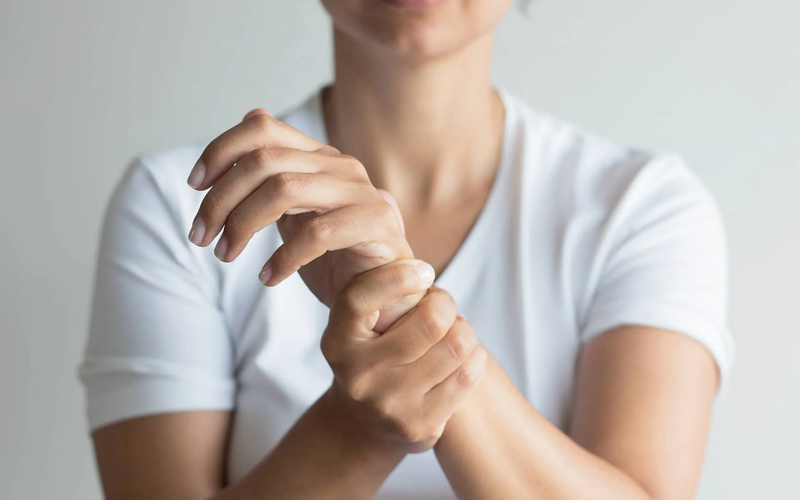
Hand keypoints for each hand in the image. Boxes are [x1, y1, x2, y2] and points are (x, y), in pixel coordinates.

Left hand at [187, 109, 414, 329]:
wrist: (386, 296)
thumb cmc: (338, 257)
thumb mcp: (297, 214)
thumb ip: (274, 177)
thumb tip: (245, 124)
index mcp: (319, 157)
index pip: (262, 128)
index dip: (221, 150)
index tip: (195, 184)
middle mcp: (340, 166)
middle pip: (264, 162)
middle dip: (221, 199)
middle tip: (201, 237)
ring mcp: (362, 192)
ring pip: (284, 190)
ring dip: (243, 224)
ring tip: (226, 254)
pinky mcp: (377, 224)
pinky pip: (318, 234)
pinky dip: (284, 258)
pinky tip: (269, 277)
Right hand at [321, 259, 488, 452]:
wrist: (363, 426)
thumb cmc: (374, 354)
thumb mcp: (362, 325)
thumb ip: (383, 296)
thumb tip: (420, 273)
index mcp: (338, 340)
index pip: (360, 298)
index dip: (397, 278)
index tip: (423, 271)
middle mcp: (357, 374)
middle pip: (430, 321)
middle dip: (445, 304)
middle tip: (442, 307)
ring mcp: (388, 404)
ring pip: (456, 346)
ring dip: (464, 331)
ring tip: (452, 332)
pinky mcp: (419, 425)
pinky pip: (468, 374)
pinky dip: (474, 357)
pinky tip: (462, 357)